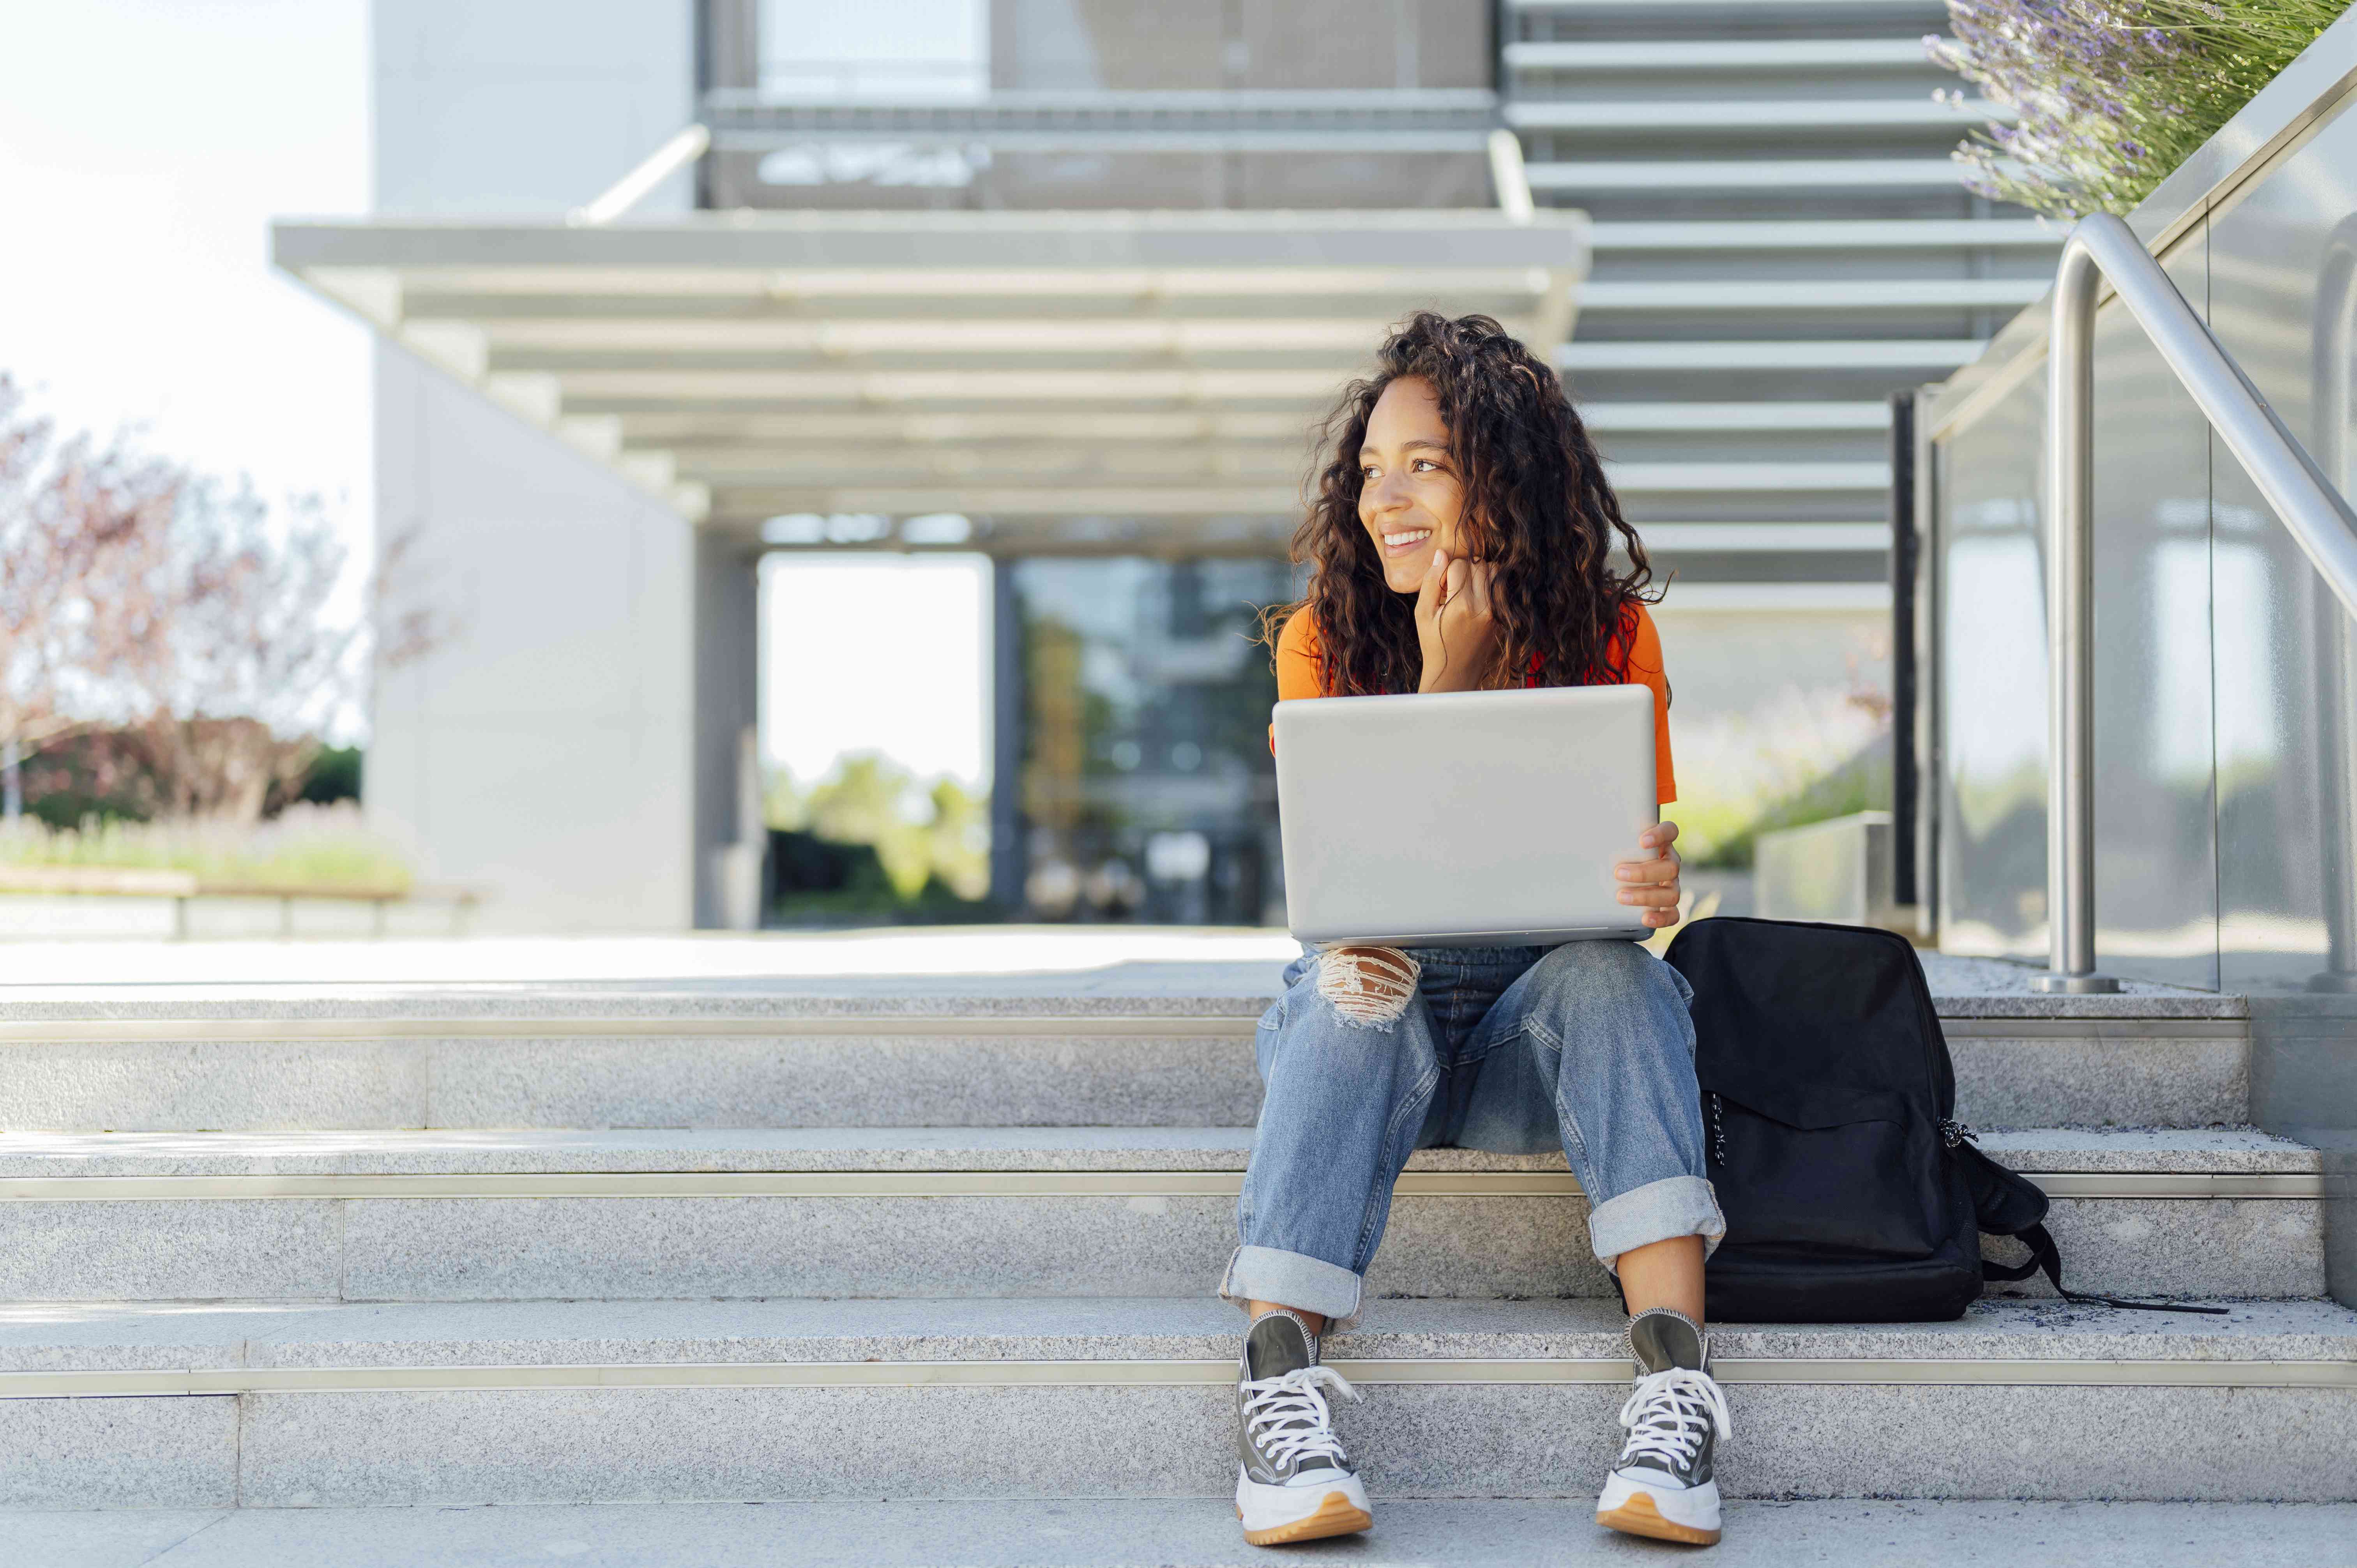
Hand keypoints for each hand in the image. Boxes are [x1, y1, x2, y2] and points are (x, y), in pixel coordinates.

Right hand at [1414, 549, 1499, 692]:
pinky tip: (1476, 598)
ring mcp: (1496, 612)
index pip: (1459, 565)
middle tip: (1453, 587)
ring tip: (1465, 591)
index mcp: (1461, 606)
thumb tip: (1441, 554)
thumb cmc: (1433, 643)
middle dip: (1464, 570)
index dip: (1447, 571)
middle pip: (1479, 565)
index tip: (1441, 588)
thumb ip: (1431, 581)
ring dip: (1479, 575)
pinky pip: (1500, 588)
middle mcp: (1483, 607)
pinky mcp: (1502, 616)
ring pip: (1493, 572)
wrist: (1455, 673)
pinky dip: (1489, 586)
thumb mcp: (1422, 613)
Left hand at [1615, 820, 1683, 928]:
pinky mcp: (1668, 906)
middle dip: (1643, 872)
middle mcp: (1669, 864)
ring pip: (1671, 893)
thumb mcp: (1611, 846)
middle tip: (1618, 873)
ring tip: (1621, 896)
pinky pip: (1673, 915)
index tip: (1642, 841)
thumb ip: (1605, 839)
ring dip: (1646, 896)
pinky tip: (1645, 918)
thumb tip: (1579, 836)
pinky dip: (1661, 918)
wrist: (1618, 882)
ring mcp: (1671, 886)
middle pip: (1670, 867)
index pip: (1670, 831)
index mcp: (1660, 844)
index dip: (1660, 835)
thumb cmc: (1615, 858)